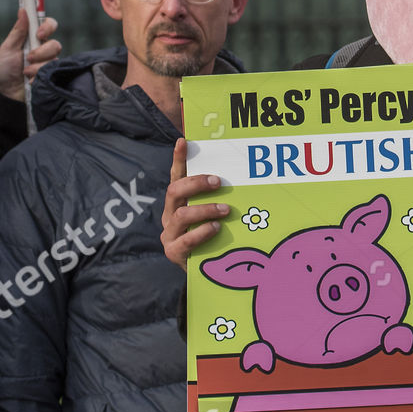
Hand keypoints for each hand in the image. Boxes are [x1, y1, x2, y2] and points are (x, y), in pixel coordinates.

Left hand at [0, 9, 61, 100]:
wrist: (4, 92)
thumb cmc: (3, 69)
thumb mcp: (8, 48)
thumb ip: (18, 31)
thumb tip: (23, 10)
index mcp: (33, 38)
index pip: (49, 25)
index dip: (48, 26)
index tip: (39, 33)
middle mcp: (43, 49)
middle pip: (55, 44)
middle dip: (42, 52)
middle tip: (29, 57)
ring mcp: (48, 63)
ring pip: (54, 59)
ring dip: (37, 66)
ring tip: (25, 71)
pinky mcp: (50, 75)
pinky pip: (52, 72)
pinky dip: (38, 75)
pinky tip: (29, 79)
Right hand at [160, 138, 230, 269]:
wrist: (204, 270)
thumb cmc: (214, 236)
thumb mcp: (215, 214)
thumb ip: (219, 198)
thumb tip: (242, 177)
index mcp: (179, 201)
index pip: (177, 175)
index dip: (179, 159)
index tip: (184, 141)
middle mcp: (170, 214)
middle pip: (175, 190)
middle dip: (197, 183)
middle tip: (219, 182)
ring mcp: (170, 234)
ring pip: (181, 214)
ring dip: (204, 209)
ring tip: (225, 210)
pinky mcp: (174, 252)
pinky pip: (186, 240)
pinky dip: (202, 233)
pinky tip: (216, 229)